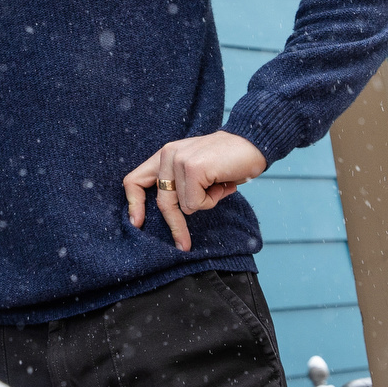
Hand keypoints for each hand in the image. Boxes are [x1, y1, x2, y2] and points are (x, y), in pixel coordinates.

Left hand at [123, 130, 267, 252]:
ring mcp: (179, 159)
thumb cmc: (227, 161)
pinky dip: (213, 200)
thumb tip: (171, 215)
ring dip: (206, 202)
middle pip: (163, 202)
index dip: (134, 204)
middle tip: (184, 245)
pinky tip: (223, 183)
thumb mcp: (197, 171)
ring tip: (219, 185)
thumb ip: (181, 186)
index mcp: (165, 155)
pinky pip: (196, 203)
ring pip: (185, 206)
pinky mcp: (193, 167)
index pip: (134, 180)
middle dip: (175, 225)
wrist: (253, 141)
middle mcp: (168, 154)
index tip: (137, 224)